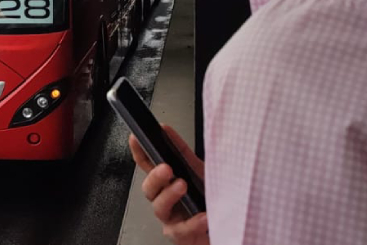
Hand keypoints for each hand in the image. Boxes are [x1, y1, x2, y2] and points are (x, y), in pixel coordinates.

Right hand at [129, 125, 207, 244]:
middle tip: (166, 168)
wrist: (231, 227)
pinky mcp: (182, 237)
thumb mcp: (201, 172)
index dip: (139, 152)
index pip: (149, 166)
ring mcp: (172, 219)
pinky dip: (193, 222)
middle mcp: (167, 201)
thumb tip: (167, 131)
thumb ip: (184, 154)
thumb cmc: (214, 202)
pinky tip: (203, 215)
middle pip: (149, 188)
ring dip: (169, 195)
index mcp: (170, 182)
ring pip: (159, 208)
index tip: (136, 138)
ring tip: (182, 186)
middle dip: (155, 176)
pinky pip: (182, 230)